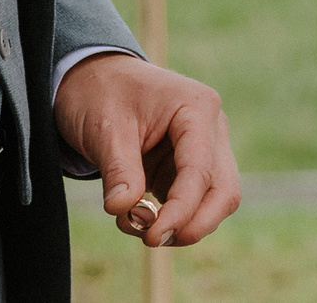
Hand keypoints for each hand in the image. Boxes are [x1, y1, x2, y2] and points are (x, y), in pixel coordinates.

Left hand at [54, 53, 240, 247]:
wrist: (92, 77)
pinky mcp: (187, 167)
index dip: (181, 209)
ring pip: (214, 200)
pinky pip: (191, 202)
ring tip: (134, 225)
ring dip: (181, 224)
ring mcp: (203, 148)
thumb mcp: (104, 128)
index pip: (201, 169)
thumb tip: (125, 211)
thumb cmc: (100, 92)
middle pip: (223, 190)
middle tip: (154, 240)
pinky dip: (169, 218)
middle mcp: (210, 128)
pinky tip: (136, 217)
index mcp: (197, 108)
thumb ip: (118, 170)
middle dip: (194, 223)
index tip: (152, 235)